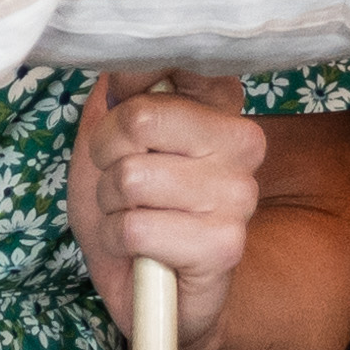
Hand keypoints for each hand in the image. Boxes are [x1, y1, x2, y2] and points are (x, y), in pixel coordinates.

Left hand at [71, 71, 271, 341]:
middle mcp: (243, 142)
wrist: (148, 290)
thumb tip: (122, 60)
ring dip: (112, 205)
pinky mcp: (225, 244)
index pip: (173, 60)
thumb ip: (118, 90)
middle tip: (122, 183)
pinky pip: (136, 227)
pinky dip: (119, 241)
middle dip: (107, 156)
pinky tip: (139, 250)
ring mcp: (239, 194)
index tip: (124, 113)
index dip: (127, 86)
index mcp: (220, 105)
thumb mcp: (107, 136)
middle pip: (138, 118)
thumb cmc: (127, 207)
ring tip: (133, 216)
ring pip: (131, 177)